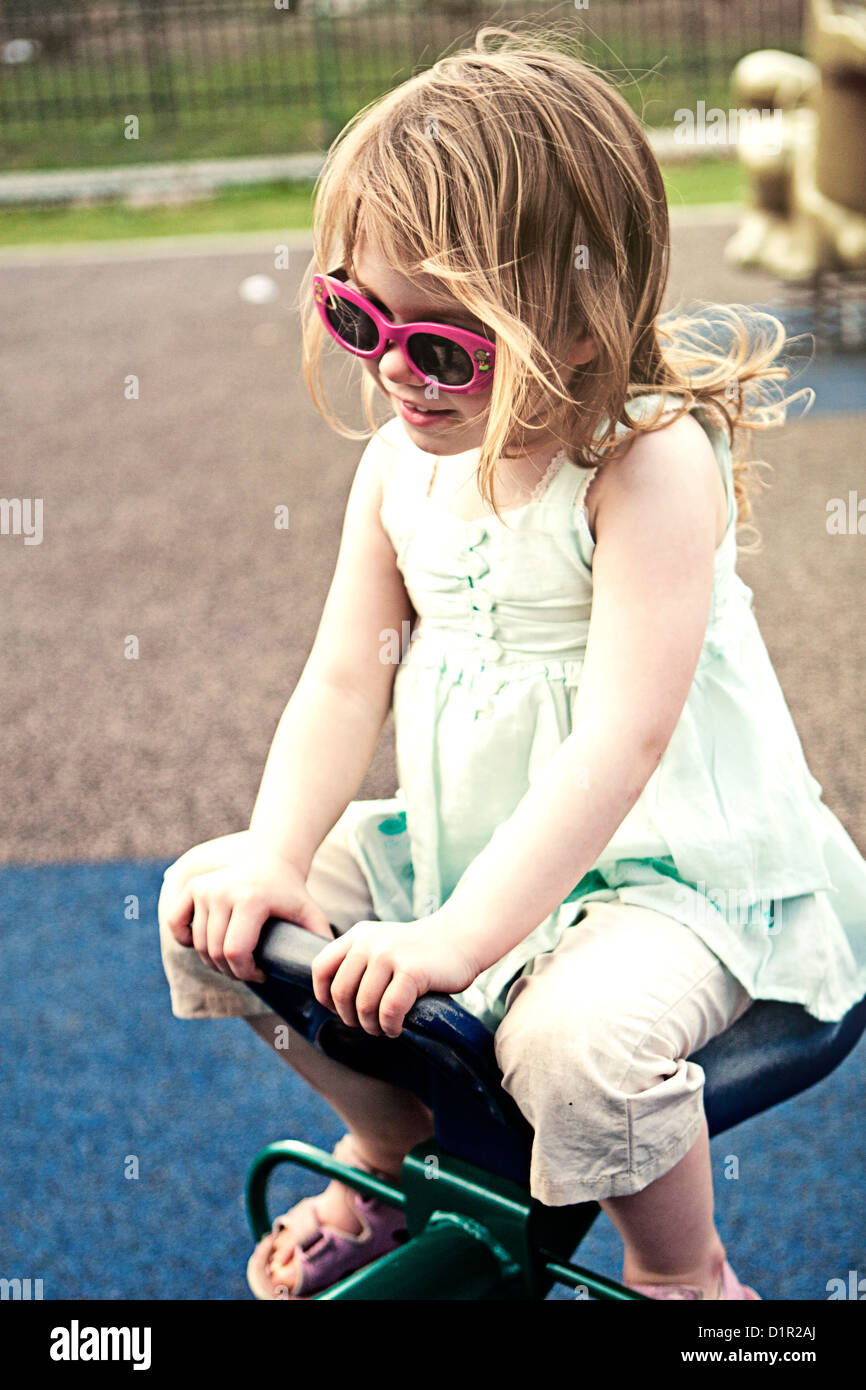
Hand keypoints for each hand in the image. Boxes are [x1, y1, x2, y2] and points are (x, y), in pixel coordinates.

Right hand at [159, 835, 332, 982]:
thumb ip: (319, 942)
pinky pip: (176, 923)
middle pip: (215, 952)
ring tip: (234, 959)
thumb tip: (322, 974)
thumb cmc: (292, 894)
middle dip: (231, 970)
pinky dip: (184, 939)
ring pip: (198, 944)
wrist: (272, 860)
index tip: (261, 974)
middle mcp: (222, 891)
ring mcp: (205, 887)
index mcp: (251, 899)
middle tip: (247, 970)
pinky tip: (202, 942)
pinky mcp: (192, 886)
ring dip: (213, 960)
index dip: (246, 973)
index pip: (235, 953)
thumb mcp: (311, 915)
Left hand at [311, 915, 478, 1038]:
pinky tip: (397, 1028)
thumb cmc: (420, 953)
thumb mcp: (382, 946)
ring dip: (372, 1026)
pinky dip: (390, 1026)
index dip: (324, 997)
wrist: (461, 938)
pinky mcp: (412, 970)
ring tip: (384, 1029)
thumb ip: (358, 962)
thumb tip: (332, 1001)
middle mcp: (369, 941)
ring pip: (364, 1005)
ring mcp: (390, 954)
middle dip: (351, 1018)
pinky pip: (389, 1010)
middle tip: (367, 1025)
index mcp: (358, 935)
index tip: (340, 1011)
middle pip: (341, 992)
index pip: (320, 968)